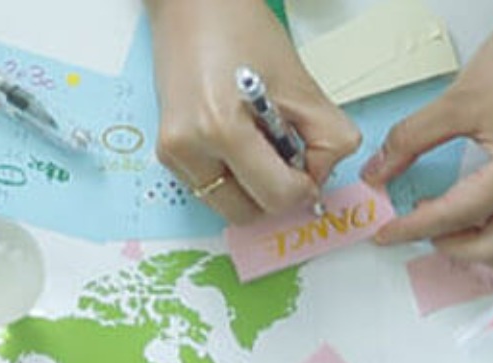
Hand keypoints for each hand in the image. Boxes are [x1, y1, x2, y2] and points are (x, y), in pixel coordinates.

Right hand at [148, 0, 360, 222]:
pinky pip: (210, 188)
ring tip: (258, 144)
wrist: (193, 8)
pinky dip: (233, 176)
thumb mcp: (300, 84)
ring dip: (252, 187)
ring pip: (227, 206)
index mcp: (222, 128)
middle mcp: (189, 149)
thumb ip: (326, 137)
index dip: (303, 188)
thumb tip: (318, 177)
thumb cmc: (244, 32)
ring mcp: (172, 155)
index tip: (309, 169)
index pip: (276, 195)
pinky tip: (237, 140)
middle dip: (274, 193)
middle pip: (247, 213)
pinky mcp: (166, 154)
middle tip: (285, 158)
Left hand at [363, 0, 492, 266]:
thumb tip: (377, 172)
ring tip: (452, 225)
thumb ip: (408, 143)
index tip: (386, 233)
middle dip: (446, 245)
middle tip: (416, 227)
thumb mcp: (456, 101)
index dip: (412, 229)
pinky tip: (488, 215)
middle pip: (491, 250)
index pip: (455, 217)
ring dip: (483, 248)